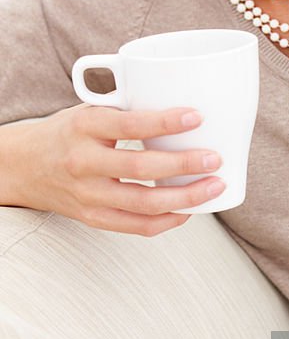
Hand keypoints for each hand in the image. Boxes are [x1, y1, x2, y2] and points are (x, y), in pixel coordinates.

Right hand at [16, 103, 225, 234]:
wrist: (23, 167)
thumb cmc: (68, 134)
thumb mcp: (89, 112)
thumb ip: (127, 112)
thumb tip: (183, 113)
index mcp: (84, 127)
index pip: (128, 124)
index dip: (164, 122)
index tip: (196, 117)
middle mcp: (83, 163)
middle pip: (140, 168)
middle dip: (184, 165)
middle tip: (214, 159)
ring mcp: (87, 195)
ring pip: (143, 204)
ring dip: (185, 198)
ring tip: (214, 187)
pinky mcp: (93, 218)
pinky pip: (137, 227)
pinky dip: (167, 220)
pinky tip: (189, 210)